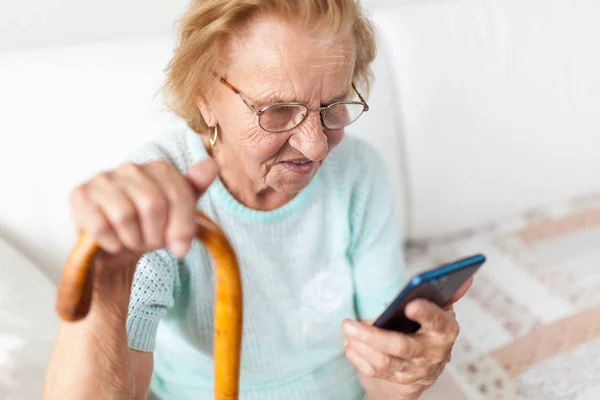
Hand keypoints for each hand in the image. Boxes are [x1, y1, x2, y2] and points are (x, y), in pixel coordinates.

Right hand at [69, 159, 218, 271]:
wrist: (117, 249)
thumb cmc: (152, 228)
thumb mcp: (180, 213)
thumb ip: (195, 189)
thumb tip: (211, 165)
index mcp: (159, 168)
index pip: (178, 193)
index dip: (182, 226)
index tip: (181, 247)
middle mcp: (130, 167)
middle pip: (153, 204)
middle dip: (155, 235)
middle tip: (151, 244)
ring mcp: (102, 179)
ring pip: (125, 215)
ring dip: (132, 239)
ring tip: (132, 241)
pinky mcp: (79, 195)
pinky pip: (100, 225)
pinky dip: (111, 242)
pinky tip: (113, 243)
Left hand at [342, 279, 471, 394]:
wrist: (428, 363)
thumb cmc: (430, 327)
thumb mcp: (441, 308)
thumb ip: (447, 292)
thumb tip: (465, 276)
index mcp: (445, 330)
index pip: (437, 322)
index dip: (426, 314)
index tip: (410, 304)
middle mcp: (432, 353)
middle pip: (401, 346)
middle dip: (372, 336)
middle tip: (348, 323)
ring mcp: (416, 370)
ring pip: (385, 362)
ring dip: (361, 346)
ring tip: (346, 328)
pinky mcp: (400, 380)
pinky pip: (376, 372)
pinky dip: (359, 358)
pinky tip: (350, 344)